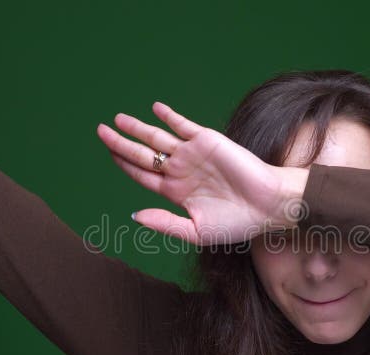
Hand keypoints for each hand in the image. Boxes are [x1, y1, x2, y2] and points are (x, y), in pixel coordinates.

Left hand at [96, 101, 307, 245]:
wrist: (268, 206)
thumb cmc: (236, 223)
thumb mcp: (196, 230)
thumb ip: (165, 223)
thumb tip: (134, 215)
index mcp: (175, 192)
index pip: (142, 175)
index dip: (123, 164)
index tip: (107, 153)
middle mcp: (180, 171)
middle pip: (143, 154)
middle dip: (121, 143)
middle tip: (100, 131)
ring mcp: (193, 154)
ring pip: (158, 138)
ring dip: (138, 127)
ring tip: (118, 119)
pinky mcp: (208, 141)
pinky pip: (184, 125)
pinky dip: (169, 116)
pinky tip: (155, 109)